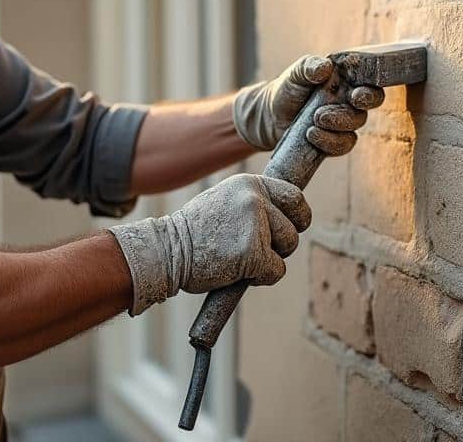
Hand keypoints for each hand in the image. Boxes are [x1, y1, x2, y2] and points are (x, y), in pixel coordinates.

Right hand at [106, 173, 310, 314]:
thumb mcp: (225, 201)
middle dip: (284, 243)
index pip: (295, 197)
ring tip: (239, 259)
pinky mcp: (253, 254)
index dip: (298, 216)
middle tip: (260, 250)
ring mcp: (255, 226)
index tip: (291, 227)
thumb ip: (253, 202)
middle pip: (295, 227)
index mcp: (249, 184)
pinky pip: (276, 271)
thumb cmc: (194, 233)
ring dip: (270, 260)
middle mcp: (255, 199)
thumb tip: (286, 212)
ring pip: (287, 249)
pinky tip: (236, 272)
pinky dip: (261, 279)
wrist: (165, 252)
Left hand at [232, 54, 384, 153]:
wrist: (271, 116)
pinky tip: (311, 135)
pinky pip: (342, 145)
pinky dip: (329, 142)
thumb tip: (325, 67)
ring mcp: (343, 124)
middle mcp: (349, 102)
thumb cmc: (288, 89)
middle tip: (348, 103)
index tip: (357, 93)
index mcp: (346, 81)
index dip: (370, 88)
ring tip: (314, 119)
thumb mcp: (296, 73)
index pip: (369, 82)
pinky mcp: (334, 142)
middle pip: (367, 107)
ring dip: (337, 124)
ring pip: (354, 128)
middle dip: (360, 107)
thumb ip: (309, 66)